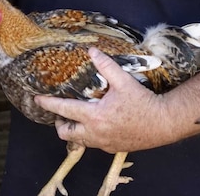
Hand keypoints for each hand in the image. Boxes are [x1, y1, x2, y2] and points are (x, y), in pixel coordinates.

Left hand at [34, 48, 170, 152]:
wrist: (162, 123)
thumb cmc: (143, 102)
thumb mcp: (124, 82)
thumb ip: (106, 67)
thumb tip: (92, 52)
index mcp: (94, 116)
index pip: (64, 110)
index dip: (49, 104)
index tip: (37, 99)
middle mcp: (95, 133)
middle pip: (66, 133)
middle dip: (60, 123)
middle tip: (62, 112)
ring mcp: (103, 143)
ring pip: (79, 140)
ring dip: (75, 130)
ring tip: (78, 117)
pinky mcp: (112, 148)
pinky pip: (94, 143)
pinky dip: (90, 135)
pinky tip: (99, 123)